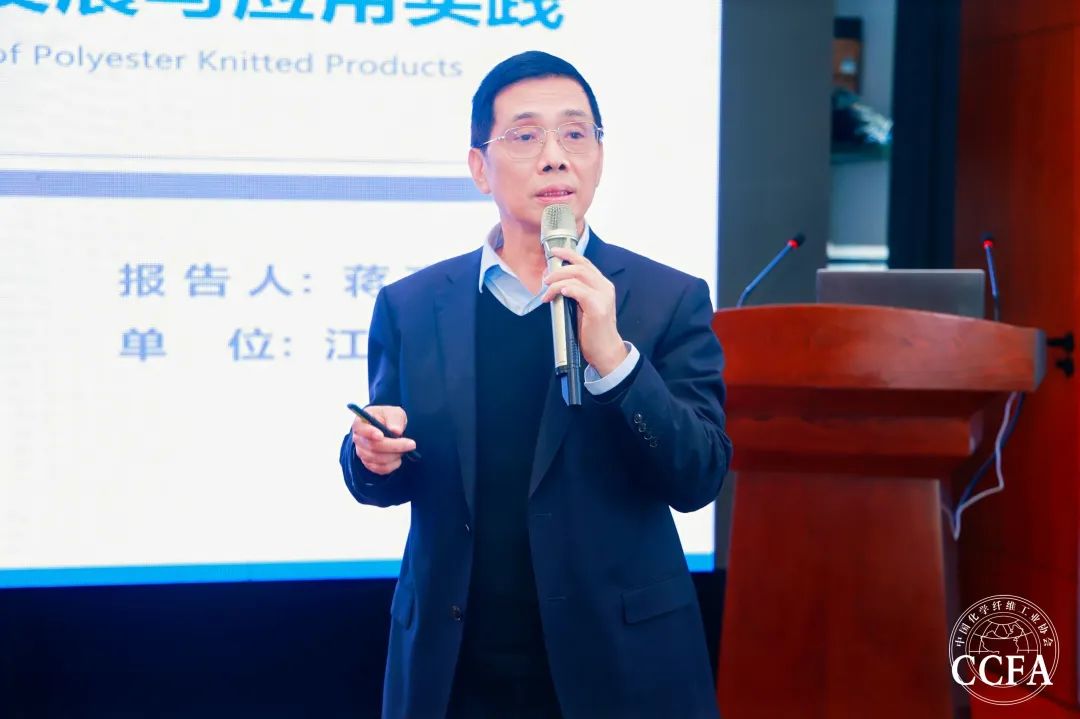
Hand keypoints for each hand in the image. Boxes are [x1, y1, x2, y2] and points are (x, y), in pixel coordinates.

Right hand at [352, 405, 415, 475]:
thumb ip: (395, 419)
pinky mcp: (369, 463)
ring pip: (378, 459)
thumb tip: (395, 431)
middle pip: (372, 446)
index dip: (369, 432)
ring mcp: (362, 452)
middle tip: (412, 444)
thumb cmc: (390, 419)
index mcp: (360, 422)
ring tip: (406, 449)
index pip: (359, 428)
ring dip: (395, 455)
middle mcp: (358, 438)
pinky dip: (393, 465)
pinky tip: (399, 457)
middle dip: (394, 446)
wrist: (390, 429)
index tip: (381, 435)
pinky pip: (380, 469)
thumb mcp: (394, 413)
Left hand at [541, 247, 627, 375]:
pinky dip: (567, 289)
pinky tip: (559, 292)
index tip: (553, 252)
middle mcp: (605, 287)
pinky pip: (579, 291)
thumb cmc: (592, 331)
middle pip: (580, 266)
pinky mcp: (598, 308)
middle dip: (559, 268)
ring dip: (558, 280)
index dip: (568, 255)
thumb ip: (575, 293)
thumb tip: (555, 283)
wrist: (605, 350)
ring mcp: (603, 296)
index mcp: (602, 285)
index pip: (585, 263)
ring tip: (547, 289)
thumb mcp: (584, 306)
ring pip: (578, 276)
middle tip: (545, 277)